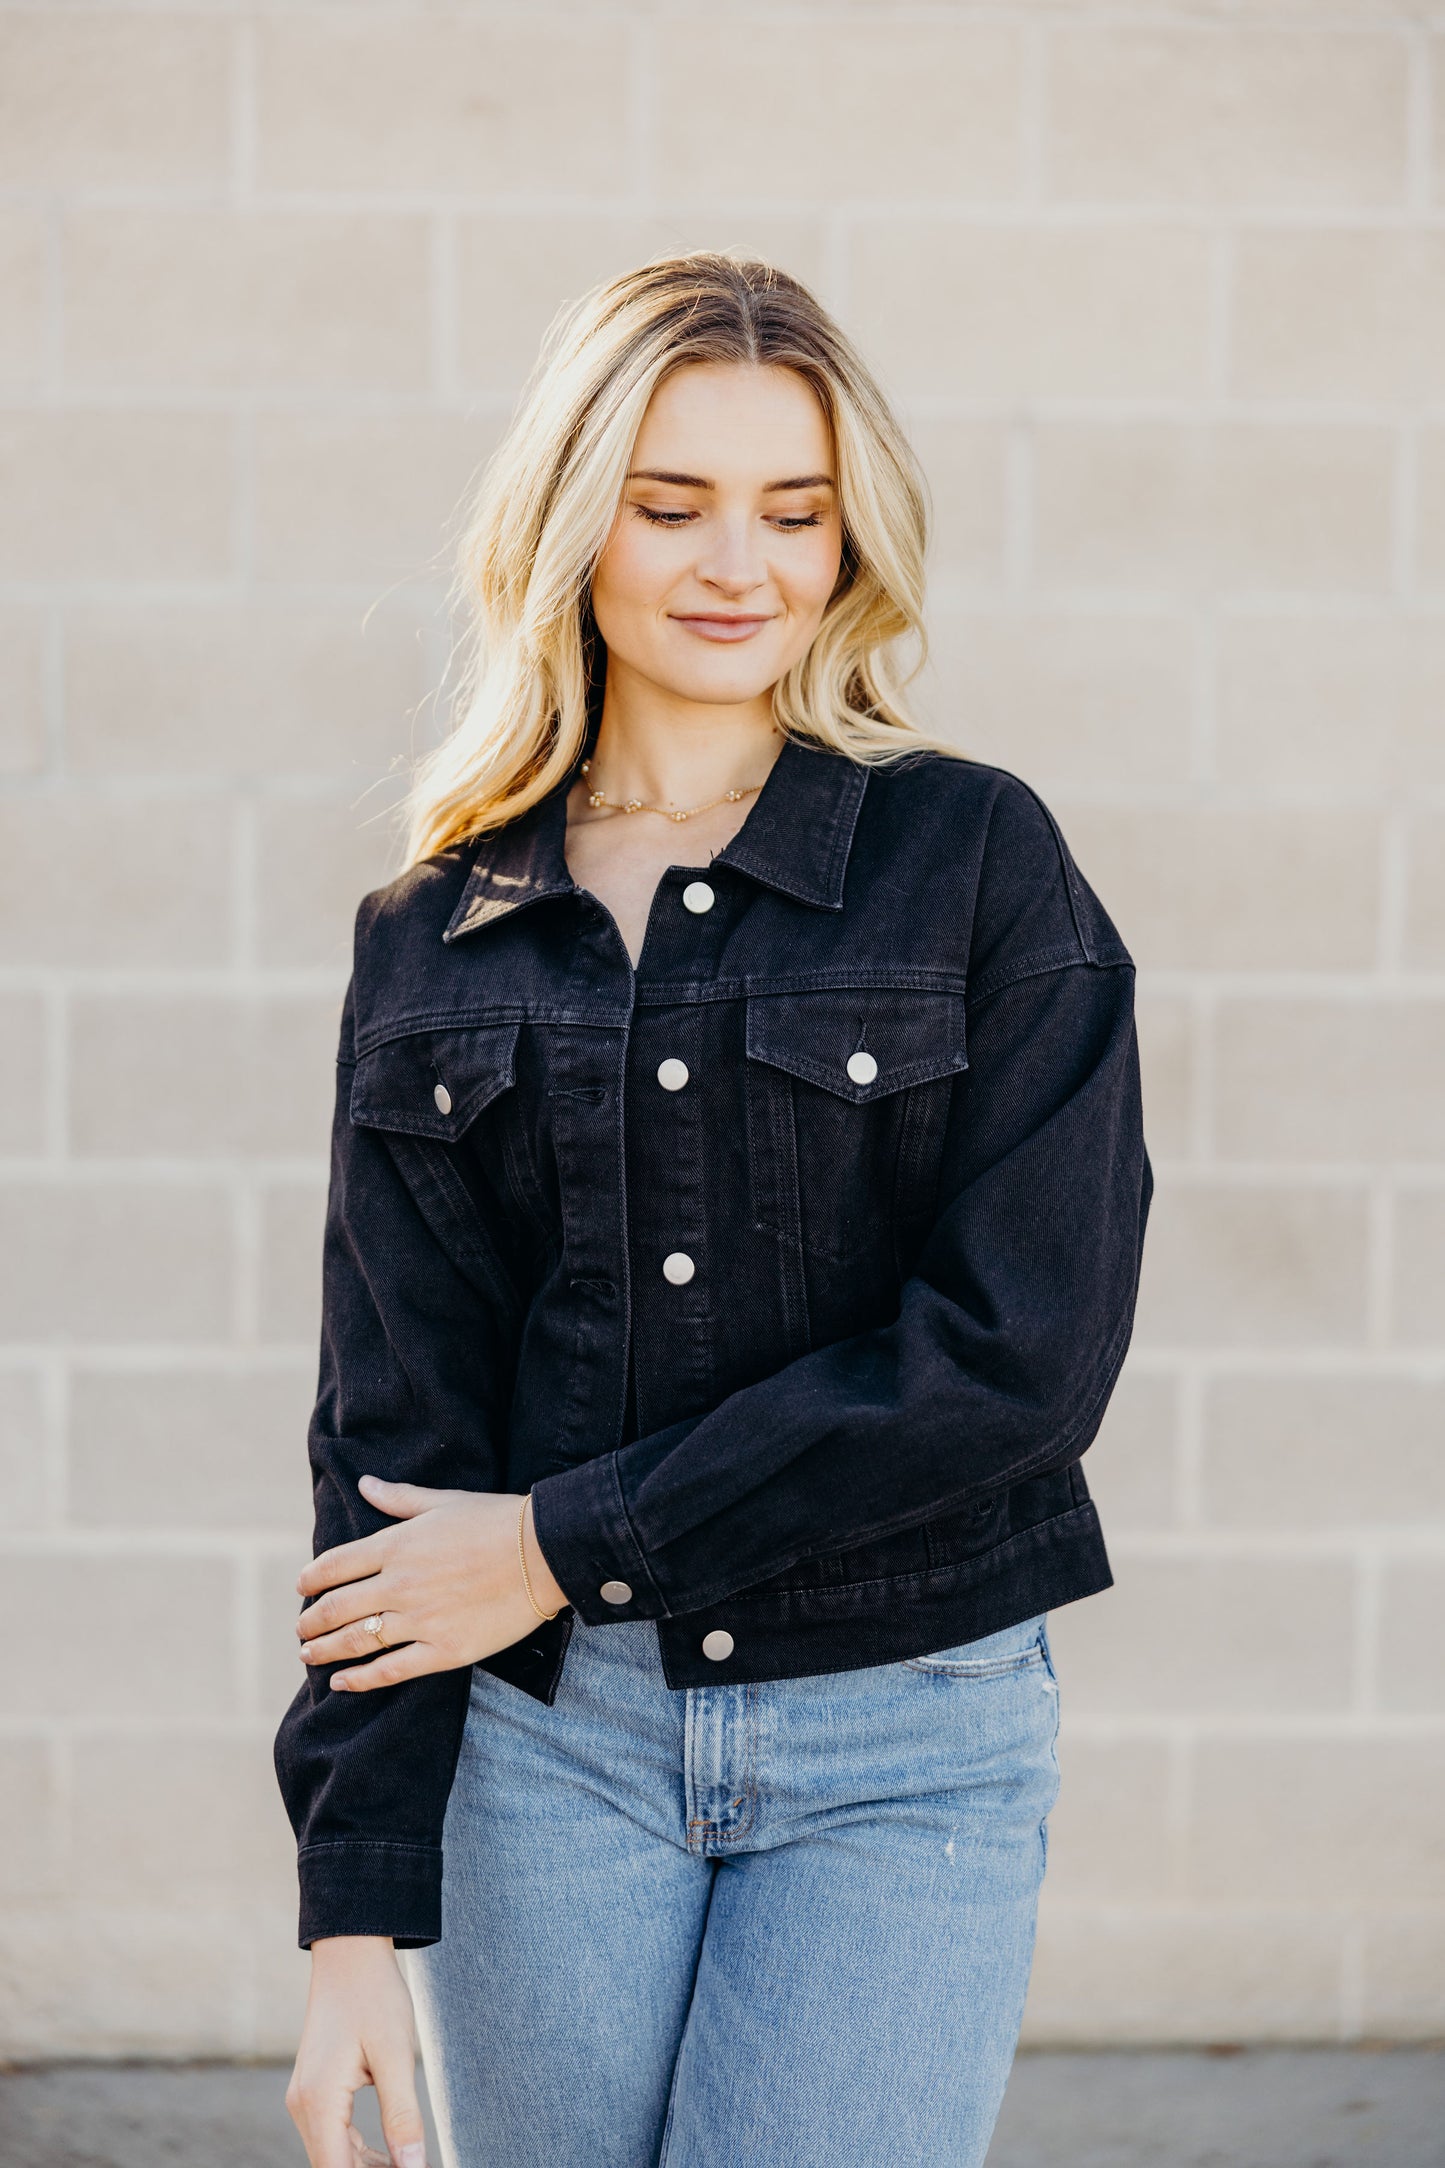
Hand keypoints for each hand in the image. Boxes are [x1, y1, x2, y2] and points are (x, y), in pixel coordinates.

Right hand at [286, 1936, 427, 2167]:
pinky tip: (388, 2155)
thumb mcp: (396, 2054)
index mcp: (319, 2100)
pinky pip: (332, 2136)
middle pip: (332, 2167)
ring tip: (406, 2163)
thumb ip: (402, 2115)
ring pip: (332, 2155)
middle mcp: (303, 2105)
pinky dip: (357, 2151)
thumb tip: (413, 2167)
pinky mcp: (314, 2090)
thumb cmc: (374, 1996)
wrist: (350, 1953)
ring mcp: (304, 2098)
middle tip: (412, 2165)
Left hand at [296, 1480, 570, 1691]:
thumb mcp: (443, 1502)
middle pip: (336, 1607)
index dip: (311, 1578)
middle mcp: (399, 1584)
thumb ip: (398, 1498)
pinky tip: (341, 1683)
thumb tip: (365, 1483)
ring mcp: (419, 1620)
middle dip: (311, 1620)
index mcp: (397, 1545)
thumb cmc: (497, 1521)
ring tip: (308, 1654)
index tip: (302, 1587)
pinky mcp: (443, 1650)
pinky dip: (360, 1679)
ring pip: (355, 1640)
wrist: (544, 1553)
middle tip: (301, 1628)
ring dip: (324, 1649)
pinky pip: (390, 1670)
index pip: (335, 1564)